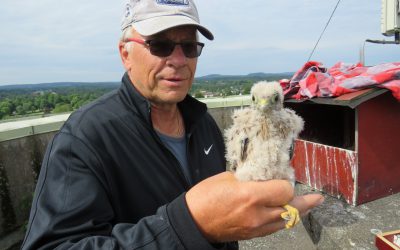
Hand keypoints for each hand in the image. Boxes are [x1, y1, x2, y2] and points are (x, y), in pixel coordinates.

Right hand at [185, 171, 323, 241]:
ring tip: (312, 205)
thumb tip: (263, 176)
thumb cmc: (204, 197)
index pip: (284, 189)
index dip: (286, 183)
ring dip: (300, 212)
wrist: (193, 222)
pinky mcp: (253, 234)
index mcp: (250, 195)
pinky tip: (289, 215)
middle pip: (291, 207)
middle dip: (304, 201)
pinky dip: (285, 220)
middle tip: (317, 198)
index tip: (282, 177)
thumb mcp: (226, 178)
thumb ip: (249, 177)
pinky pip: (276, 228)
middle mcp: (257, 213)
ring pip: (287, 221)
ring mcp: (256, 227)